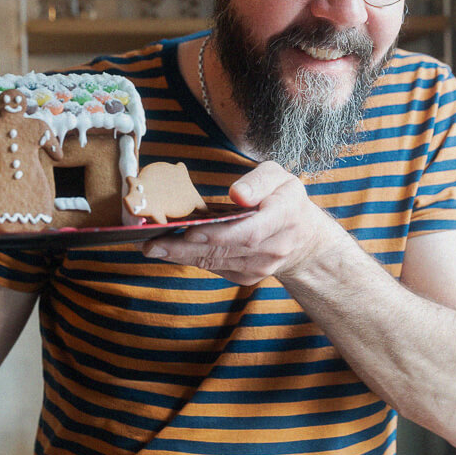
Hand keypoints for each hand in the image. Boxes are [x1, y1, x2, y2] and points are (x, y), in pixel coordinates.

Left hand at [143, 161, 330, 285]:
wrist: (304, 240)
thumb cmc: (285, 200)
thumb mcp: (280, 178)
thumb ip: (260, 182)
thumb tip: (237, 194)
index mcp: (285, 216)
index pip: (250, 231)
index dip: (219, 234)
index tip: (191, 230)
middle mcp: (274, 246)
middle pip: (225, 250)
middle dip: (185, 248)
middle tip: (151, 242)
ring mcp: (260, 266)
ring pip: (215, 262)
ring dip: (181, 255)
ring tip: (151, 246)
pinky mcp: (246, 276)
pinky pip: (214, 267)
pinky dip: (190, 259)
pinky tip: (167, 251)